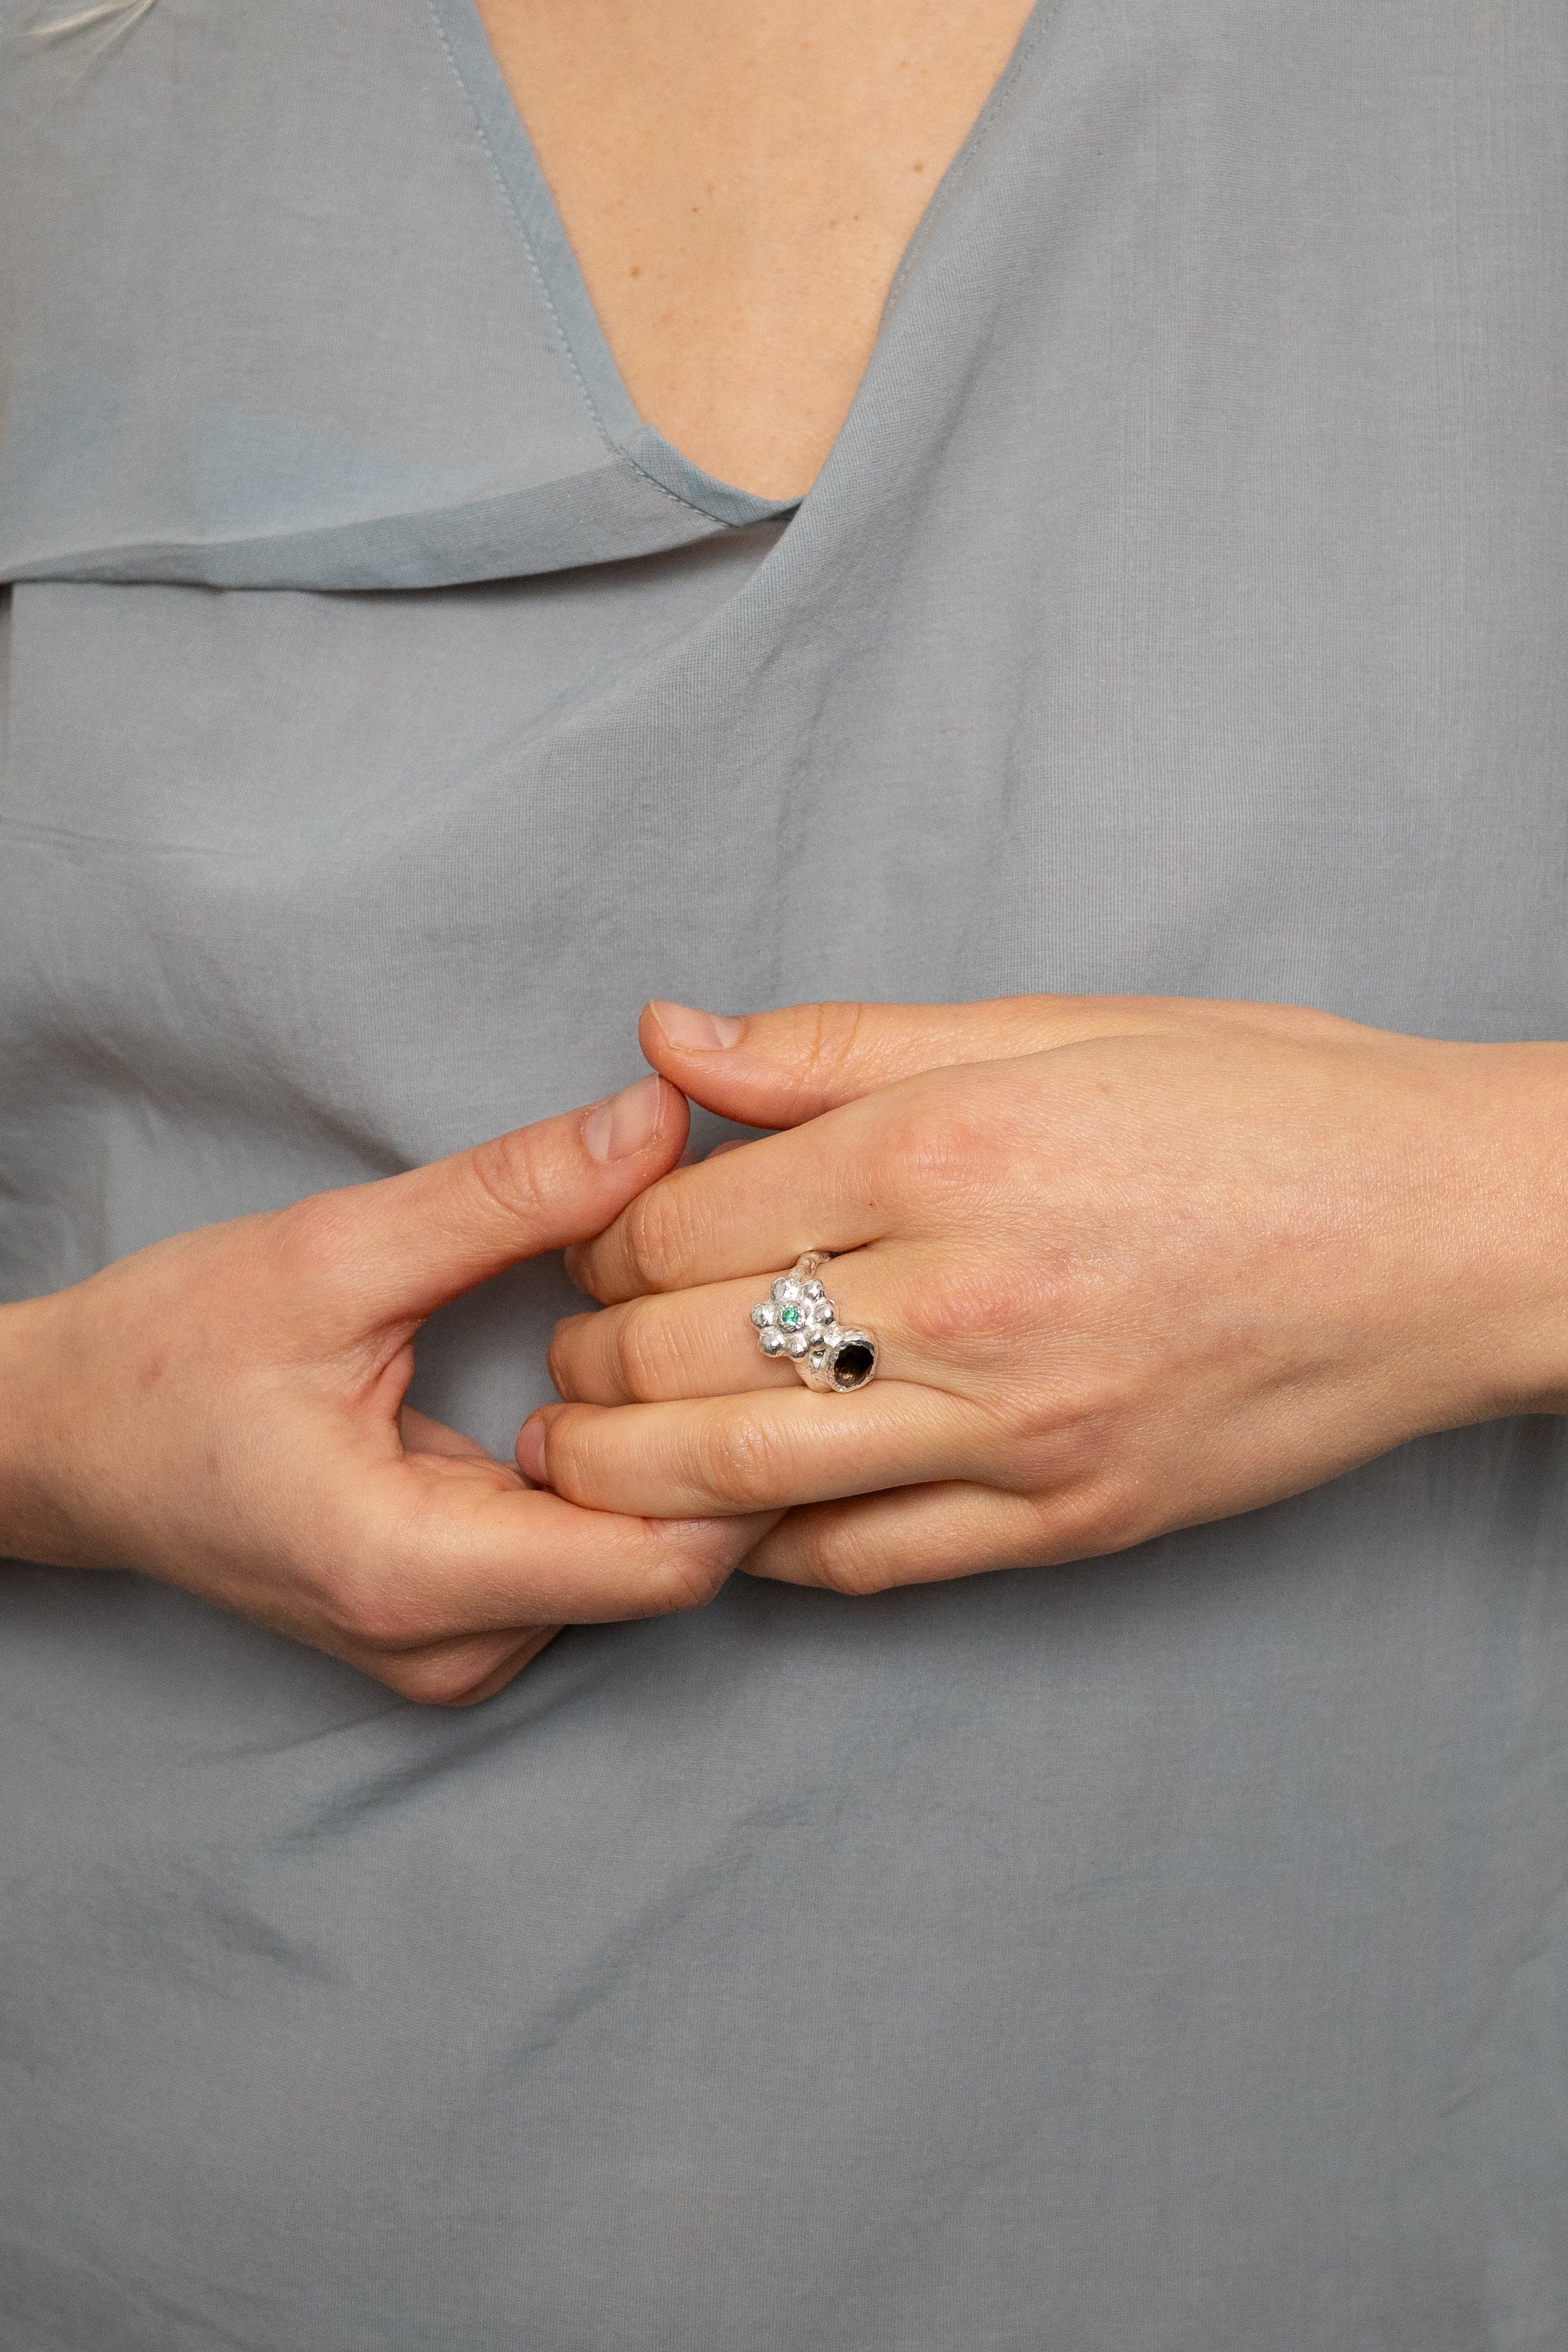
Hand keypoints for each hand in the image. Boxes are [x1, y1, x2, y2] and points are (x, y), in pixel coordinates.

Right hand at [0, 1076, 767, 1701]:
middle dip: (722, 1438)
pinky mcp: (456, 1630)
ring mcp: (454, 1654)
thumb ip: (507, 1195)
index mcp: (413, 1573)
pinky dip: (624, 1476)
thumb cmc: (163, 1358)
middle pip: (670, 1567)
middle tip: (753, 1306)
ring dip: (675, 1455)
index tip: (776, 1330)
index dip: (745, 1446)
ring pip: (639, 1569)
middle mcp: (448, 1647)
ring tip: (688, 1333)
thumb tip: (660, 1122)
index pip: (666, 1560)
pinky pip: (588, 1565)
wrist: (60, 1444)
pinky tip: (622, 1383)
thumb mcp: (331, 1253)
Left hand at [529, 996, 1567, 1592]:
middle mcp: (963, 1299)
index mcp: (944, 1150)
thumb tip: (667, 1041)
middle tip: (568, 1347)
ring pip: (744, 1472)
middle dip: (589, 1353)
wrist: (1446, 1234)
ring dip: (627, 1469)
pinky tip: (719, 1523)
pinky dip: (765, 1550)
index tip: (593, 1238)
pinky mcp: (1070, 1522)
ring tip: (583, 1449)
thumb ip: (841, 1044)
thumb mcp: (1054, 1027)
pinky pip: (867, 1560)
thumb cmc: (1262, 1102)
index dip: (602, 1235)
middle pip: (684, 1349)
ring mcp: (1017, 1429)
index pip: (681, 1219)